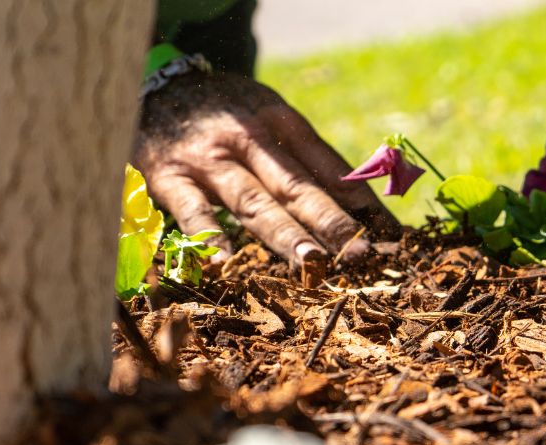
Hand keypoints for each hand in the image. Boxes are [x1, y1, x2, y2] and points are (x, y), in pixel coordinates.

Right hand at [133, 72, 400, 268]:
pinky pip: (192, 210)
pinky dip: (208, 235)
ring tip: (312, 263)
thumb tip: (360, 195)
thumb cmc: (225, 109)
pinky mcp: (170, 176)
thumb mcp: (269, 113)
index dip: (360, 200)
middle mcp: (250, 139)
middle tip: (362, 254)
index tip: (391, 234)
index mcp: (281, 121)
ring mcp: (210, 160)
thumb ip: (306, 153)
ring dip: (284, 234)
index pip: (328, 165)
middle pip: (297, 186)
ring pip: (253, 202)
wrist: (154, 81)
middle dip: (332, 222)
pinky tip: (226, 262)